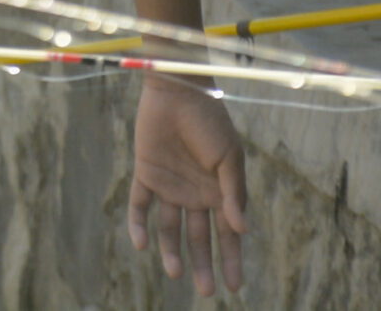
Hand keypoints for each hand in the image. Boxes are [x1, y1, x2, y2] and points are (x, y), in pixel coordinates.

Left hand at [127, 77, 247, 296]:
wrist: (178, 91)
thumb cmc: (210, 121)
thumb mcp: (228, 157)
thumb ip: (233, 193)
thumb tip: (242, 230)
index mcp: (219, 192)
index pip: (228, 234)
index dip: (232, 259)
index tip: (236, 286)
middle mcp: (194, 194)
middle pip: (199, 237)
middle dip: (203, 265)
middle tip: (206, 291)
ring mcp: (169, 186)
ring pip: (169, 228)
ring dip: (171, 251)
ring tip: (176, 272)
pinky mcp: (146, 174)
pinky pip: (140, 206)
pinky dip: (139, 225)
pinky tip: (141, 244)